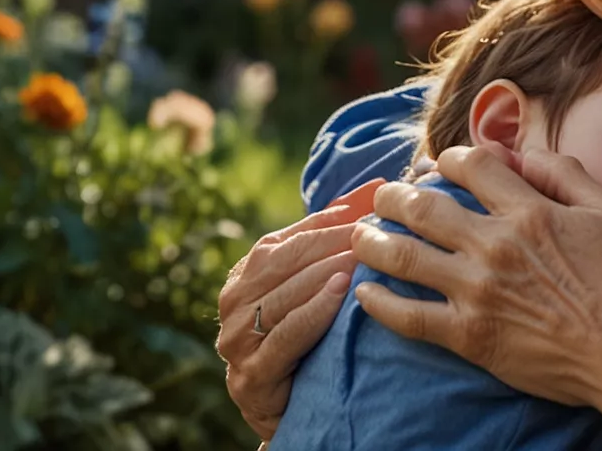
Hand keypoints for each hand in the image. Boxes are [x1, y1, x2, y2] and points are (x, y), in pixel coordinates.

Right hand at [215, 179, 379, 438]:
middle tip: (369, 231)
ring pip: (283, 296)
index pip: (283, 241)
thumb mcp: (308, 288)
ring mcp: (237, 340)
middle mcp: (232, 304)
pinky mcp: (252, 375)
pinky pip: (285, 336)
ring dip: (324, 273)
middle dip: (327, 243)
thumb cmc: (301, 337)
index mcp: (243, 277)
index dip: (324, 222)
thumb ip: (326, 244)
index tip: (367, 206)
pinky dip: (314, 312)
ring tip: (361, 257)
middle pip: (281, 263)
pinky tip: (341, 294)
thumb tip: (368, 193)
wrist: (281, 408)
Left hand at [351, 143, 601, 415]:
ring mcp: (478, 292)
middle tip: (382, 195)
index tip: (440, 167)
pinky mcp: (471, 336)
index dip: (449, 159)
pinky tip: (364, 294)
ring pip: (404, 257)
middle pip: (423, 206)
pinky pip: (410, 317)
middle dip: (394, 195)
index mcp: (529, 211)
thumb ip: (566, 174)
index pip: (471, 166)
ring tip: (361, 235)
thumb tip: (527, 154)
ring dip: (374, 241)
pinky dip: (379, 304)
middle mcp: (495, 245)